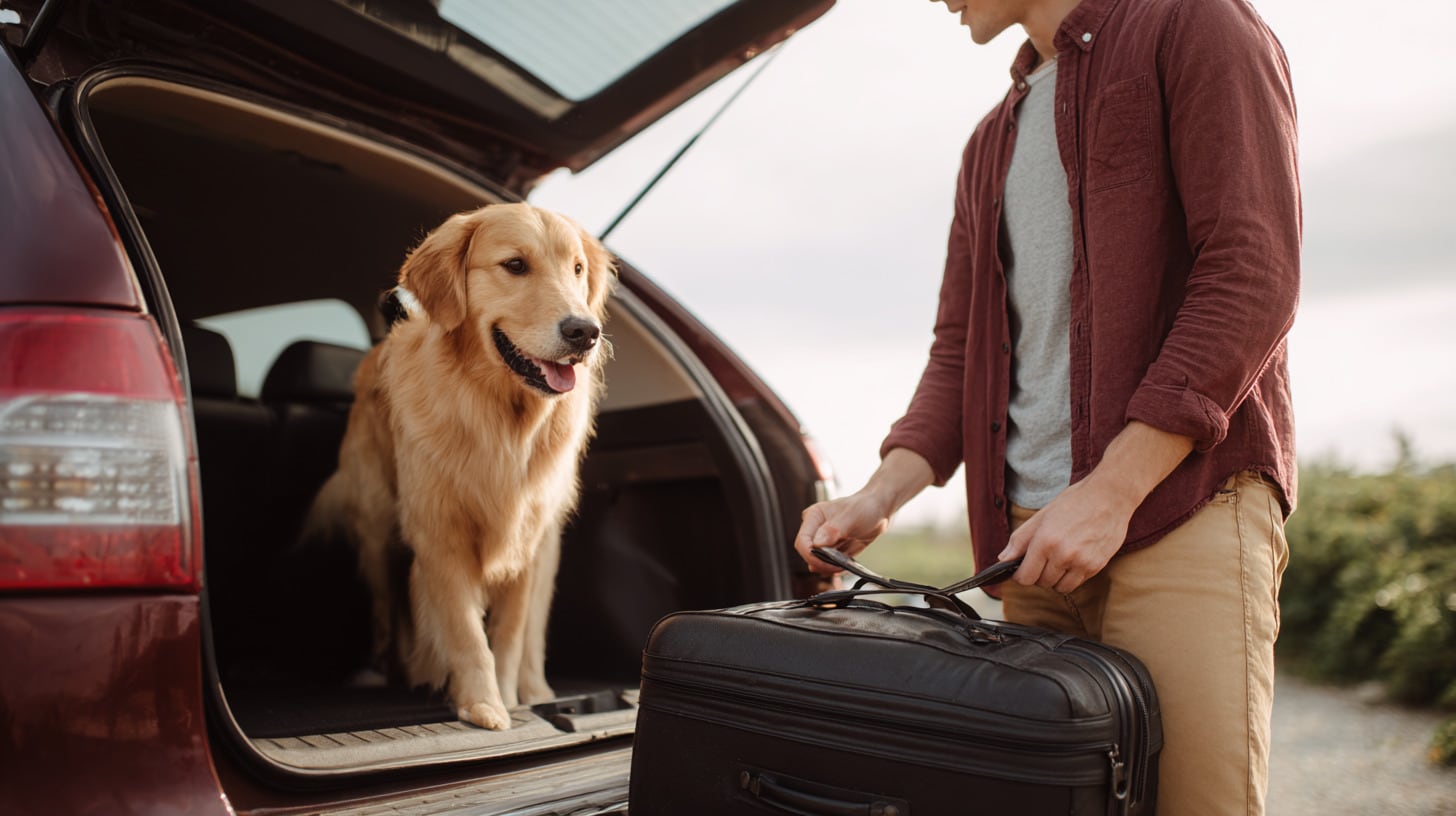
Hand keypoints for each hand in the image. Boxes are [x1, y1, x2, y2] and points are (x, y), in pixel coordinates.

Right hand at [795, 491, 893, 574]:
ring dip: (829, 567)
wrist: (878, 508)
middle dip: (822, 564)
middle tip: (838, 566)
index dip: (812, 555)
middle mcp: (816, 528)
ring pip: (818, 561)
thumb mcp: (850, 517)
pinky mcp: (833, 548)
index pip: (803, 542)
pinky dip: (836, 567)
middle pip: (809, 554)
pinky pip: (829, 563)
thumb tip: (817, 543)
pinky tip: (846, 565)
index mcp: (814, 516)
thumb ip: (833, 530)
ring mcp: (824, 539)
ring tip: (844, 565)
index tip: (826, 562)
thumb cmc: (864, 506)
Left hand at [999, 421, 1194, 592]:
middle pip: (1042, 583)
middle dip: (1038, 574)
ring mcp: (1081, 562)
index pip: (1025, 577)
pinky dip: (1072, 576)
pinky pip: (1077, 583)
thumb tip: (1003, 559)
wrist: (1110, 497)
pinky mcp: (1097, 566)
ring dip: (1055, 578)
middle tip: (1043, 559)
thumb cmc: (1074, 503)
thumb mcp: (1041, 516)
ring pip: (1060, 587)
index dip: (1020, 575)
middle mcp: (1063, 555)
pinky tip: (1074, 559)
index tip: (1022, 570)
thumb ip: (1020, 540)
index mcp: (1045, 541)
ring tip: (1058, 560)